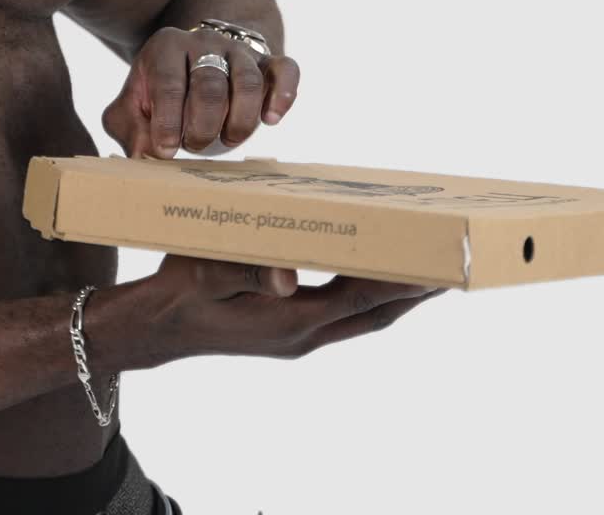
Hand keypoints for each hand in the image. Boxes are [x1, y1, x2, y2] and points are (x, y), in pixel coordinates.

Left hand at [101, 25, 299, 159]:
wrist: (195, 64)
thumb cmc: (159, 95)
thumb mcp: (132, 107)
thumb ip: (128, 130)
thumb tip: (142, 157)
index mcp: (165, 47)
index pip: (168, 84)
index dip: (168, 122)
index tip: (166, 150)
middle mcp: (203, 41)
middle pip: (210, 84)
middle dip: (203, 126)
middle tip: (195, 146)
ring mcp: (238, 49)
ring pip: (247, 81)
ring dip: (239, 119)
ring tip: (227, 139)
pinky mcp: (267, 61)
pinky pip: (285, 69)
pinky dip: (283, 94)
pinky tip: (271, 119)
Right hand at [131, 254, 446, 365]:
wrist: (152, 327)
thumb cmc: (176, 290)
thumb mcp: (205, 272)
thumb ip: (246, 271)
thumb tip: (287, 275)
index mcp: (287, 321)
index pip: (359, 299)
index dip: (401, 282)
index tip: (438, 267)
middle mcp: (301, 334)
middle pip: (372, 313)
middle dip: (413, 293)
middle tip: (451, 267)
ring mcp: (295, 336)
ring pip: (360, 316)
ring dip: (394, 296)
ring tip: (424, 271)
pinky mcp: (286, 331)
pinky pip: (340, 314)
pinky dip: (364, 295)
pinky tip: (367, 274)